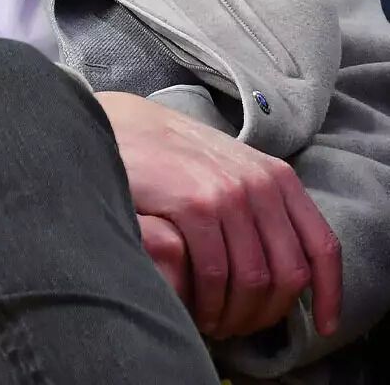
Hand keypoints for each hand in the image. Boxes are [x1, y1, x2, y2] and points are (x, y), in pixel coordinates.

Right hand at [98, 92, 339, 338]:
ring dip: (238, 313)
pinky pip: (215, 272)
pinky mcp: (194, 206)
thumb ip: (263, 207)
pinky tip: (199, 311)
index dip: (329, 294)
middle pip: (289, 273)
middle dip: (270, 312)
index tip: (322, 325)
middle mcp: (261, 186)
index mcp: (279, 178)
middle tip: (245, 328)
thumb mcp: (232, 170)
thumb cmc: (175, 155)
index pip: (322, 247)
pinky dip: (210, 302)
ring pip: (254, 279)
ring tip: (219, 325)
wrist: (124, 127)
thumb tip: (289, 264)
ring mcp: (228, 195)